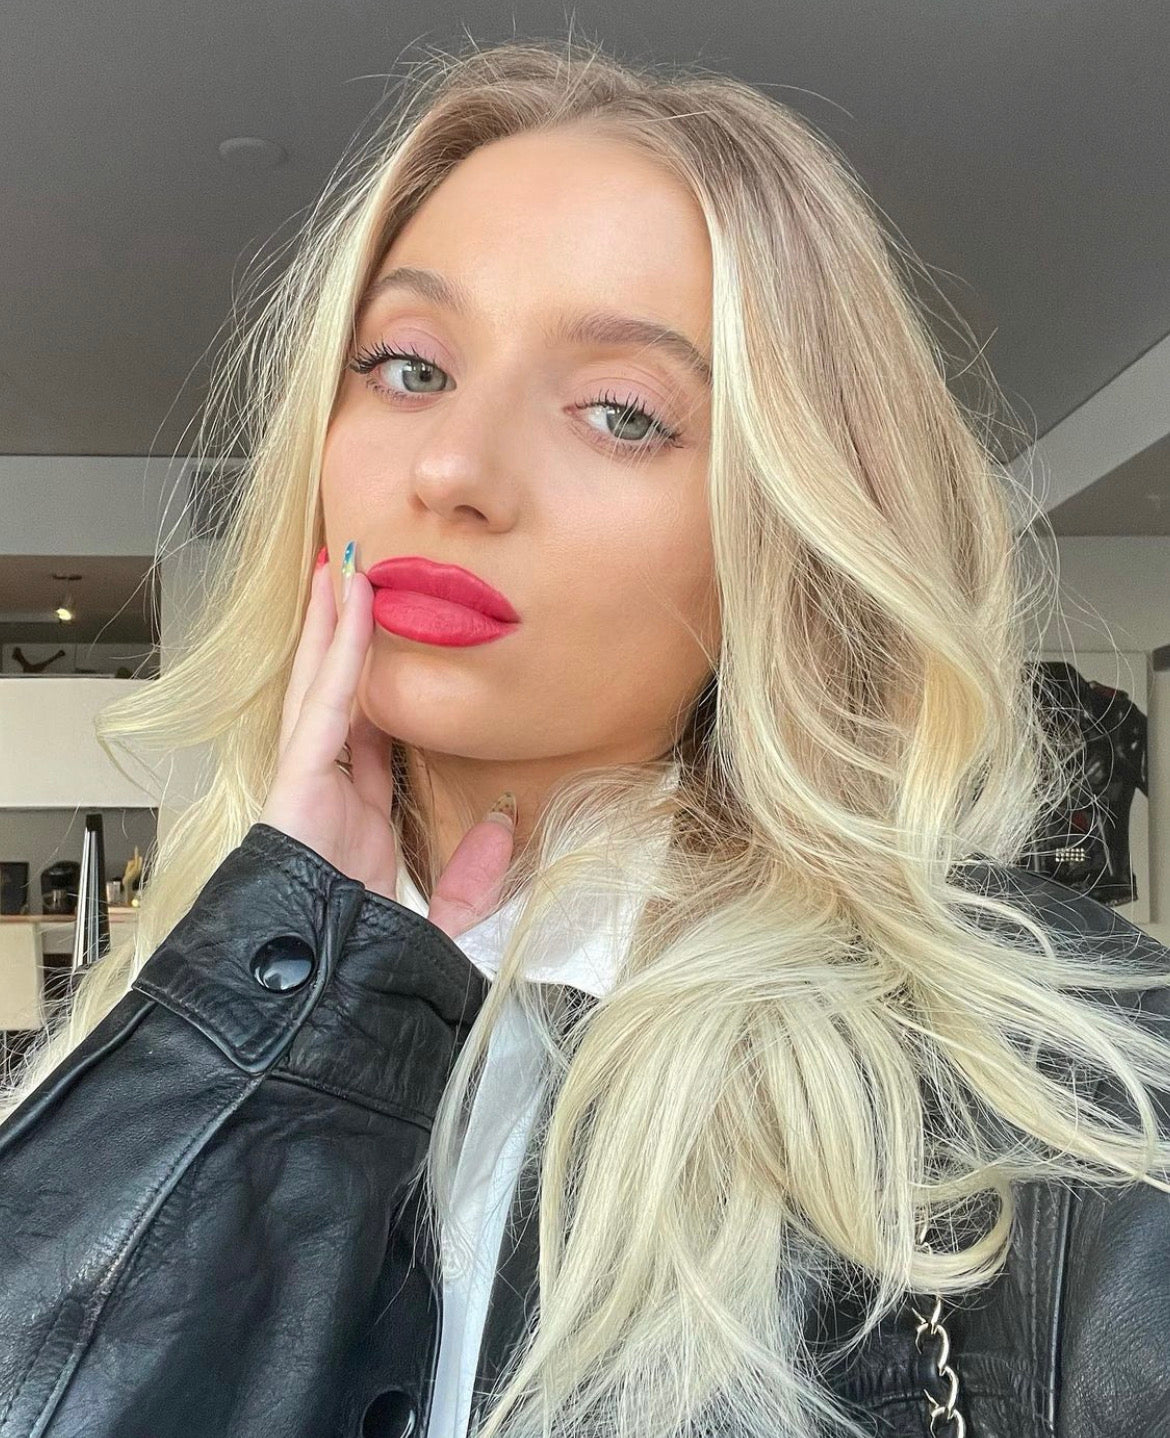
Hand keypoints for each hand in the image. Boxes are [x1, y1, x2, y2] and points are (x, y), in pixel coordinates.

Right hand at [257, 557, 515, 939]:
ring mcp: (305, 785)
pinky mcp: (296, 779)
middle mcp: (326, 799)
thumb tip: (503, 829)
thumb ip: (470, 881)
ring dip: (331, 624)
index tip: (390, 657)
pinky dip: (338, 649)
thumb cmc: (361, 973)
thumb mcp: (440, 924)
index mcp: (356, 830)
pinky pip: (324, 702)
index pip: (368, 745)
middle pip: (335, 701)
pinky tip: (348, 599)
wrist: (316, 1002)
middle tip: (353, 585)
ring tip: (340, 566)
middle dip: (342, 642)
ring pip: (319, 686)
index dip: (375, 693)